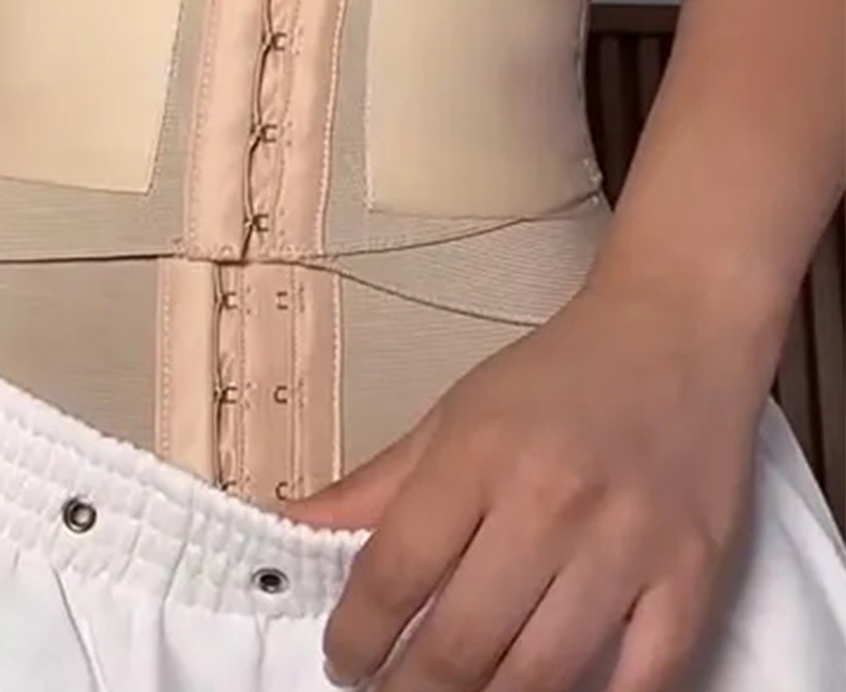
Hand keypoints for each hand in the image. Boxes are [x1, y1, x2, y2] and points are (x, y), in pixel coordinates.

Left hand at [290, 284, 765, 691]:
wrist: (677, 330)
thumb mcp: (454, 413)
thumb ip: (376, 484)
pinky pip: (643, 683)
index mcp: (479, 454)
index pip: (394, 574)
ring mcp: (627, 545)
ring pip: (541, 678)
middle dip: (410, 691)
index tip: (344, 659)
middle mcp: (551, 502)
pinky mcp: (693, 576)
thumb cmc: (560, 374)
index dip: (356, 636)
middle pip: (461, 644)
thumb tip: (291, 529)